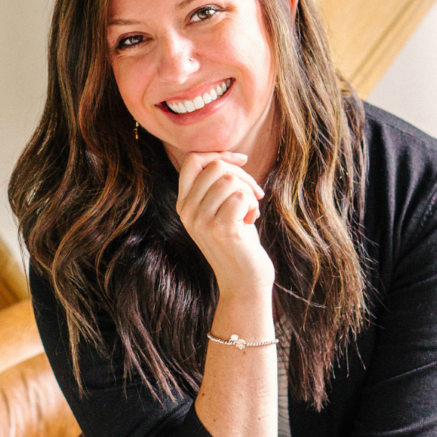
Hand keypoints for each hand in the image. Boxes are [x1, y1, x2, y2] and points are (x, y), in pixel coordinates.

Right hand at [176, 152, 274, 295]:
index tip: (242, 159)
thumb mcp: (219, 210)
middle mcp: (187, 211)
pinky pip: (242, 196)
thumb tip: (232, 158)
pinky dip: (253, 205)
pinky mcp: (221, 229)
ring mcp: (201, 220)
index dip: (220, 154)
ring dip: (249, 192)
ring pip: (230, 180)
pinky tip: (251, 221)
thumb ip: (216, 187)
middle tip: (253, 195)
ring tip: (249, 212)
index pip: (193, 160)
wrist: (243, 282)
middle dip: (242, 175)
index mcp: (183, 204)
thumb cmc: (238, 242)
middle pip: (216, 166)